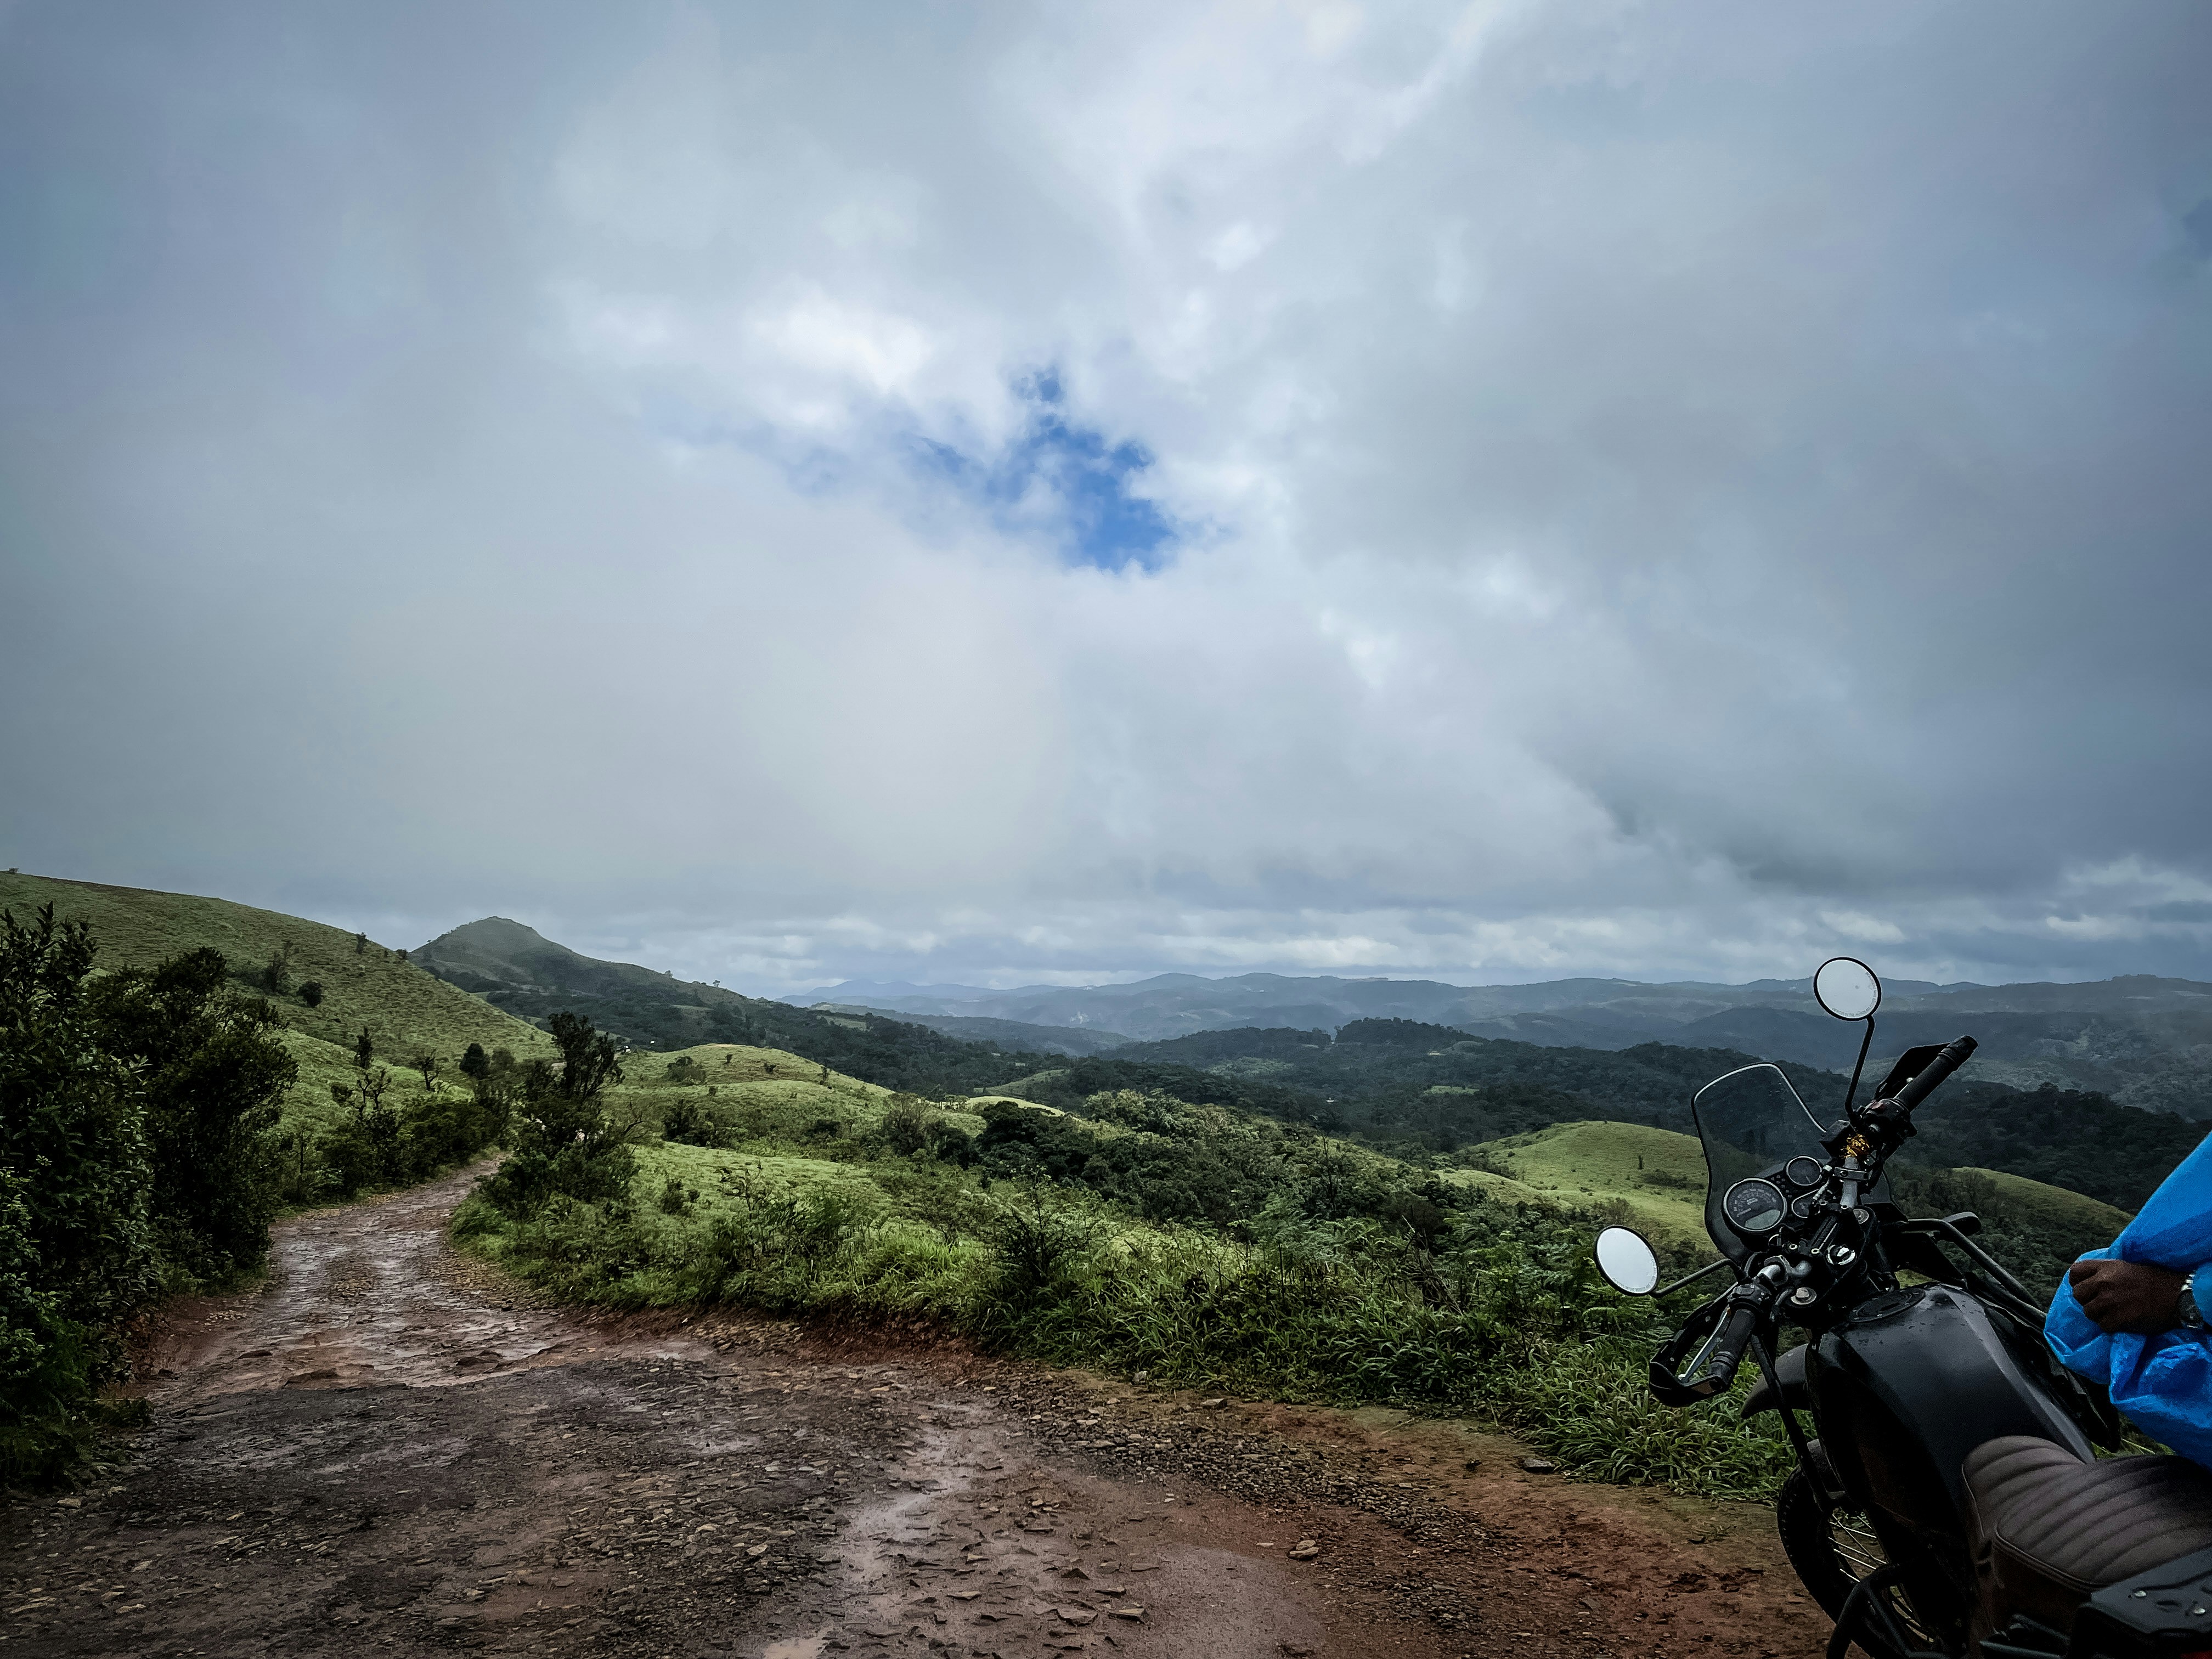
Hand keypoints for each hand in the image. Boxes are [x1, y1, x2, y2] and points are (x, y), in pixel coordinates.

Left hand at [2068, 1257, 2185, 1334]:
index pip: (2075, 1272)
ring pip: (2088, 1312)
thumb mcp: (2127, 1267)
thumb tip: (2089, 1280)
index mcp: (2106, 1267)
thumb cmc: (2155, 1280)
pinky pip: (2103, 1325)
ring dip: (2099, 1315)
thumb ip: (2106, 1272)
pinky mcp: (2119, 1318)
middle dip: (2087, 1300)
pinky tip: (2122, 1322)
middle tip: (2101, 1304)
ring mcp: (2110, 1300)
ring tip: (2113, 1313)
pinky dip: (2111, 1326)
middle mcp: (2104, 1282)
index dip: (2077, 1282)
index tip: (2085, 1289)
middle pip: (2078, 1294)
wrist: (2177, 1296)